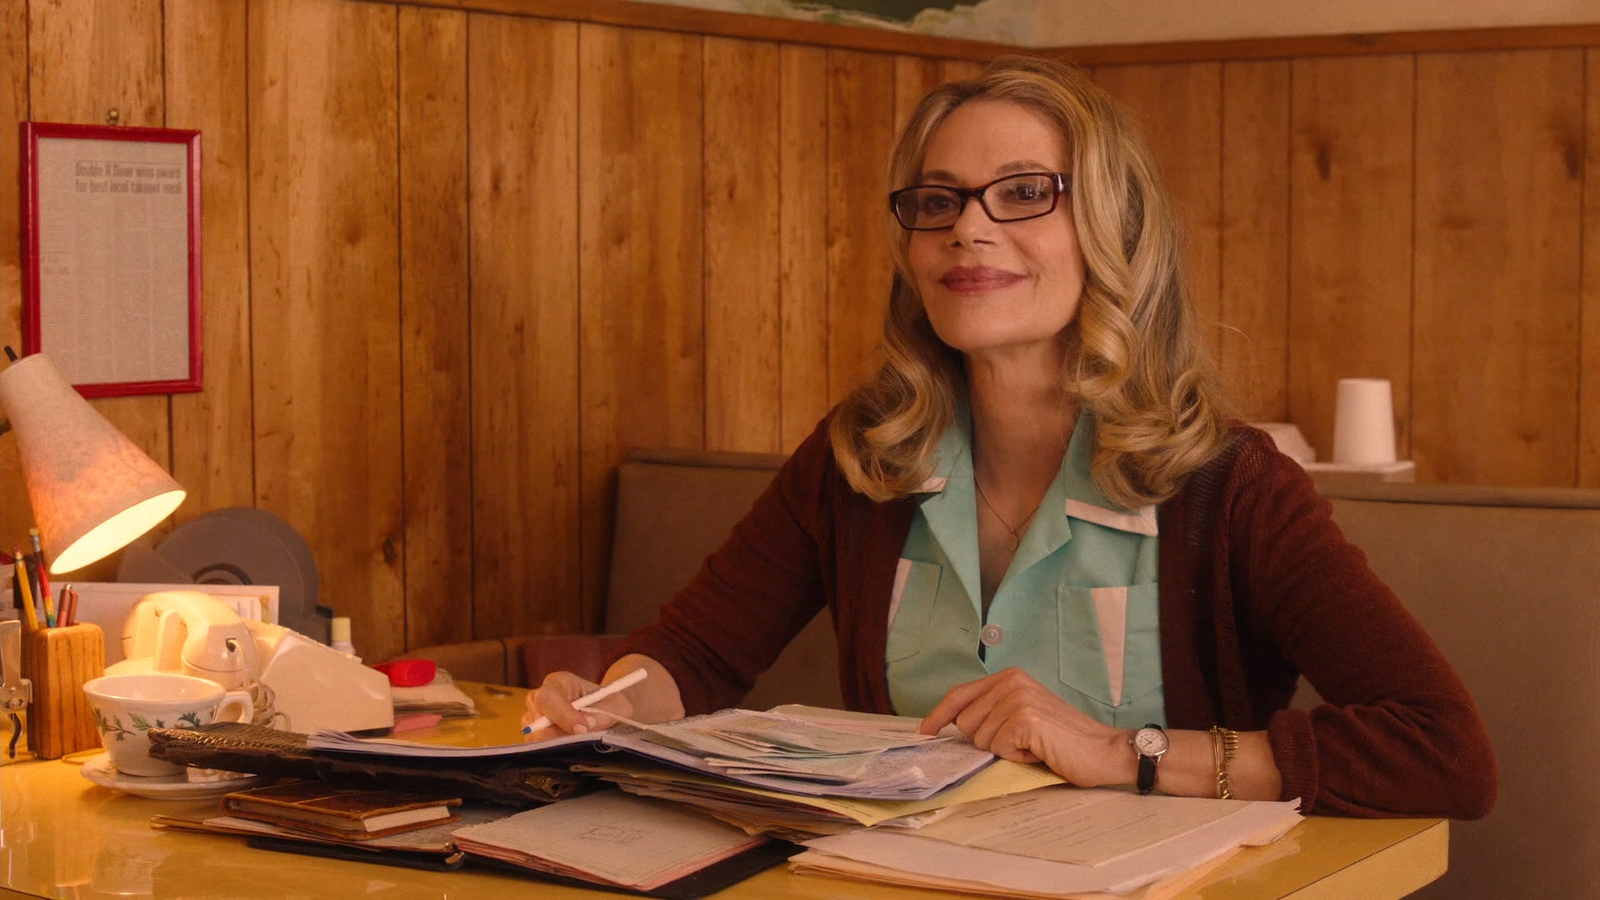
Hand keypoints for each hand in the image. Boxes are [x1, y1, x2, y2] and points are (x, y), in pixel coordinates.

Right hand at [521, 671, 634, 741]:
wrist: (611, 711)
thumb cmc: (611, 704)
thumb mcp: (614, 707)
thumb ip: (600, 716)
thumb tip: (583, 727)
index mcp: (561, 682)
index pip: (548, 697)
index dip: (562, 715)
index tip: (583, 729)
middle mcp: (542, 697)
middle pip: (536, 718)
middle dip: (559, 734)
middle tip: (583, 738)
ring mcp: (535, 717)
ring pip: (536, 735)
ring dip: (558, 743)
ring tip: (580, 740)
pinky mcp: (536, 735)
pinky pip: (537, 747)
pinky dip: (553, 750)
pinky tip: (571, 746)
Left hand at [918, 668, 1131, 786]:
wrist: (1104, 751)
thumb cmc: (1064, 740)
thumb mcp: (1023, 716)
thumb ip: (993, 712)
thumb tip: (954, 727)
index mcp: (1009, 677)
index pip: (960, 694)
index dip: (939, 715)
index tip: (925, 732)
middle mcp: (1011, 682)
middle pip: (966, 722)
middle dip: (989, 741)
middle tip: (1023, 742)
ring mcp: (1017, 699)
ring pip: (981, 739)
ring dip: (1006, 751)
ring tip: (1034, 746)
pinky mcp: (1024, 719)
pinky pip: (998, 749)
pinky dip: (1017, 758)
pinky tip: (1040, 752)